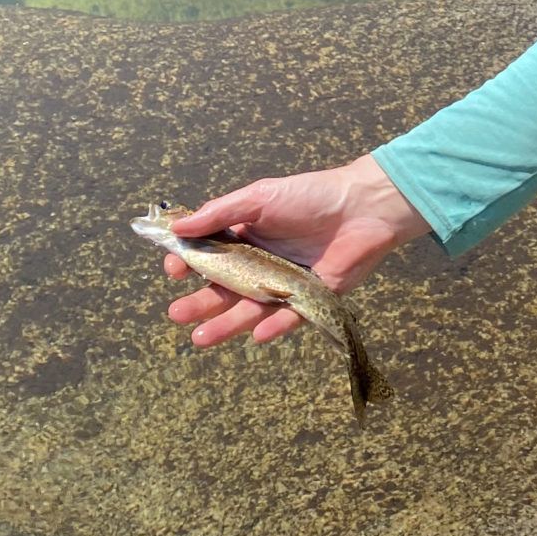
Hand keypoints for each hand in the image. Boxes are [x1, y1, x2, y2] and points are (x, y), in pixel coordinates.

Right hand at [161, 154, 430, 353]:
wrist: (363, 207)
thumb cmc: (310, 196)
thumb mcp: (259, 198)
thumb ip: (220, 213)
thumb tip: (177, 227)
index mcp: (246, 236)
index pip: (209, 255)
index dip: (189, 263)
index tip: (174, 270)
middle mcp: (261, 262)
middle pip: (225, 288)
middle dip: (200, 303)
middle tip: (176, 315)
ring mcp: (284, 283)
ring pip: (250, 309)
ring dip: (225, 324)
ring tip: (199, 339)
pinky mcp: (311, 297)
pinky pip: (288, 317)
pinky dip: (273, 326)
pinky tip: (256, 334)